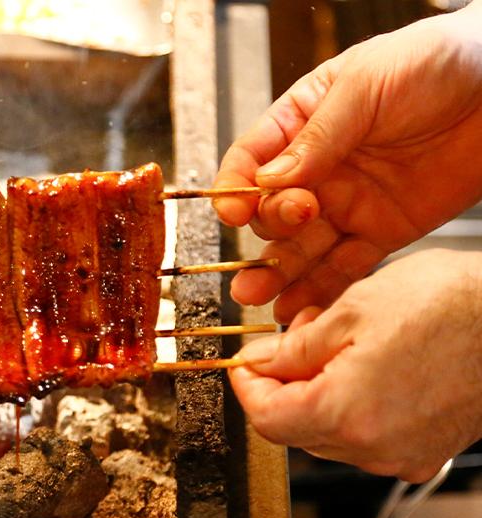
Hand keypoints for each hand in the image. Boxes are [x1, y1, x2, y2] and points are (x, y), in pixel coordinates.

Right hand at [213, 3, 481, 323]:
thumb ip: (317, 136)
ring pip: (300, 247)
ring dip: (275, 273)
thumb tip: (269, 180)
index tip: (233, 211)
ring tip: (254, 295)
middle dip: (273, 223)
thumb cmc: (431, 63)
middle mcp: (317, 170)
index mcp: (300, 124)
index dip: (235, 188)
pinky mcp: (380, 232)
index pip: (250, 161)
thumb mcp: (364, 86)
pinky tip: (292, 308)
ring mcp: (347, 203)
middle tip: (300, 216)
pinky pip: (343, 267)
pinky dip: (318, 290)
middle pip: (273, 210)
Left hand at [230, 249, 481, 481]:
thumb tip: (258, 364)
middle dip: (282, 383)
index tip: (244, 361)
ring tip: (333, 341)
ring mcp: (404, 455)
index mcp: (345, 414)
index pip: (266, 417)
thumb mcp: (350, 311)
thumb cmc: (448, 304)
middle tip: (292, 337)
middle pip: (295, 428)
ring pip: (329, 433)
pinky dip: (351, 405)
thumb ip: (292, 348)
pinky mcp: (427, 451)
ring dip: (316, 391)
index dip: (247, 386)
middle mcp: (373, 448)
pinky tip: (363, 365)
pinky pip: (367, 436)